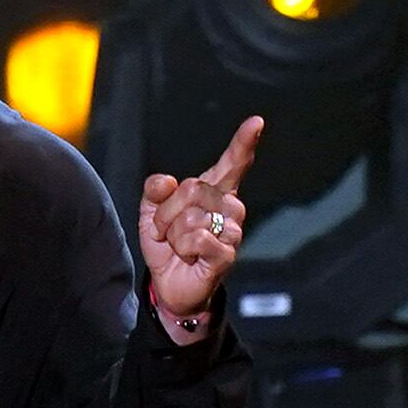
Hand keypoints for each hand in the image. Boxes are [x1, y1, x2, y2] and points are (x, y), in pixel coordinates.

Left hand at [139, 116, 263, 318]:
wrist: (169, 285)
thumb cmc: (167, 246)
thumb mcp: (151, 214)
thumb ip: (155, 191)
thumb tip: (166, 181)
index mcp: (213, 192)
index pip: (232, 164)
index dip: (243, 143)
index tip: (256, 122)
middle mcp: (228, 208)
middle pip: (193, 188)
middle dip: (167, 211)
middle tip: (166, 230)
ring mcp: (232, 231)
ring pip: (193, 216)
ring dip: (173, 232)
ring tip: (178, 245)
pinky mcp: (228, 254)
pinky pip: (197, 238)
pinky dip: (182, 247)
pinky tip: (188, 257)